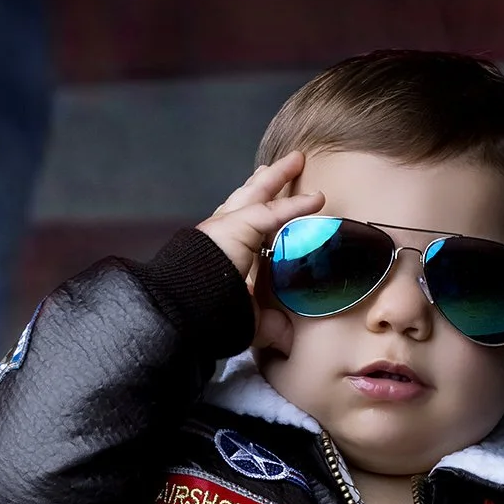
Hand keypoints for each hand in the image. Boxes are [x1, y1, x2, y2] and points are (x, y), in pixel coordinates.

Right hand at [196, 150, 325, 359]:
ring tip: (296, 160)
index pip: (243, 226)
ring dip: (277, 177)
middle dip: (265, 181)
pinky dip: (296, 205)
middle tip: (281, 166)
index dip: (259, 213)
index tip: (273, 205)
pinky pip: (272, 212)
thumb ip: (270, 326)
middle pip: (247, 199)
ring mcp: (225, 226)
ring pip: (256, 194)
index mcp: (222, 254)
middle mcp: (221, 234)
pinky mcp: (235, 227)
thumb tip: (291, 342)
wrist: (186, 312)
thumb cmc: (210, 317)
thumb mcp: (248, 320)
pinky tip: (317, 198)